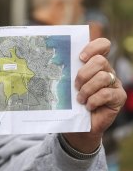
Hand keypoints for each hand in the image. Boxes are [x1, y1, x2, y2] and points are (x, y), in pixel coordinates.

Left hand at [63, 38, 126, 152]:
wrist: (79, 125)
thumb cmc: (72, 102)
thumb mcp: (67, 84)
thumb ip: (67, 72)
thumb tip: (51, 60)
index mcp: (94, 64)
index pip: (102, 45)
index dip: (93, 47)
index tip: (80, 57)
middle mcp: (107, 70)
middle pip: (100, 61)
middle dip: (83, 74)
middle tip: (75, 86)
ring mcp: (114, 83)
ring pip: (103, 76)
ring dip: (87, 89)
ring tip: (80, 99)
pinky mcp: (118, 97)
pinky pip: (107, 93)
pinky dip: (94, 100)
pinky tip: (88, 106)